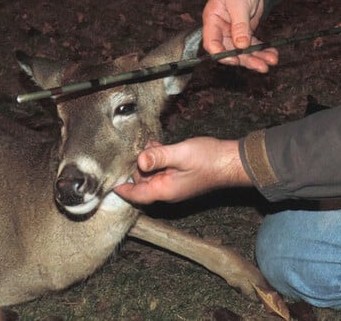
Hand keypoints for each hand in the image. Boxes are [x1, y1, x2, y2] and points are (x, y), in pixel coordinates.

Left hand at [114, 138, 252, 204]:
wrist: (232, 162)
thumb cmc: (210, 159)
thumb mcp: (181, 154)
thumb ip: (159, 157)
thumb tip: (139, 160)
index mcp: (165, 190)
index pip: (136, 194)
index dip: (121, 188)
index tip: (108, 181)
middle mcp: (168, 191)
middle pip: (142, 183)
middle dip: (136, 167)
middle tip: (133, 149)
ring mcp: (175, 186)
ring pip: (152, 176)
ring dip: (148, 162)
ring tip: (149, 145)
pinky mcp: (180, 178)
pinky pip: (163, 172)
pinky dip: (158, 160)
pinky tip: (159, 147)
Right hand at [202, 0, 277, 72]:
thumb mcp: (238, 3)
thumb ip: (239, 25)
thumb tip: (240, 46)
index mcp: (213, 20)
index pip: (212, 43)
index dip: (222, 54)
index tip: (236, 59)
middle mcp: (221, 29)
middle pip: (231, 51)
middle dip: (246, 59)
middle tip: (261, 66)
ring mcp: (234, 31)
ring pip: (243, 50)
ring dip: (257, 57)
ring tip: (272, 61)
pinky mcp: (246, 31)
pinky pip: (253, 45)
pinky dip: (262, 50)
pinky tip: (272, 53)